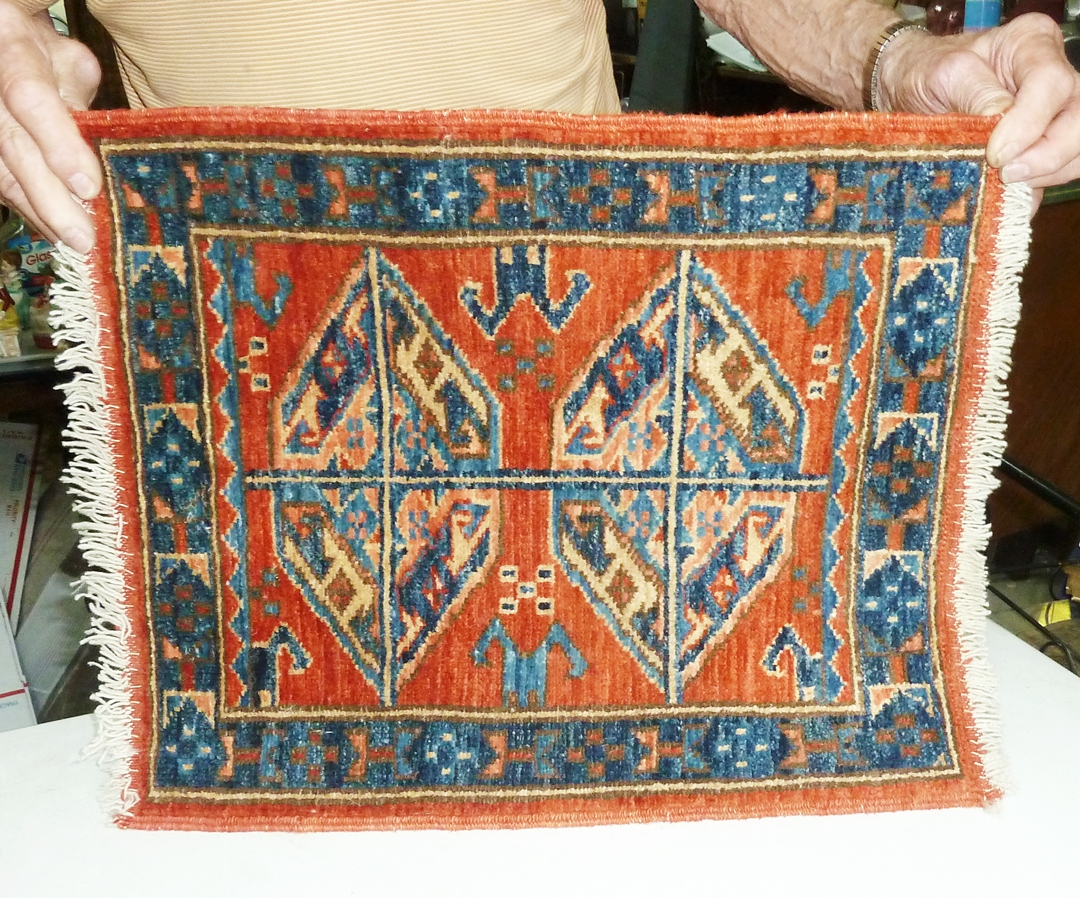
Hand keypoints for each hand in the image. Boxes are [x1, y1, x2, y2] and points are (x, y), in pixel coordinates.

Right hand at [0, 3, 100, 251]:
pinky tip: (54, 232)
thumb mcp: (70, 62)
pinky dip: (28, 210)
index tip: (88, 187)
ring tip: (73, 244)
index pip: (31, 100)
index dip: (59, 145)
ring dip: (39, 213)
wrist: (1, 43)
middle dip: (50, 199)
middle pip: (13, 148)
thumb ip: (83, 99)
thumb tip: (103, 143)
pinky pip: (0, 183)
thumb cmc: (45, 56)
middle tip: (83, 238)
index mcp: (13, 53)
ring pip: (1, 173)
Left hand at [878, 13, 1079, 209]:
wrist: (907, 92)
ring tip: (1003, 184)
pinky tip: (1004, 198)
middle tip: (1007, 175)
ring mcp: (1051, 115)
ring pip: (1075, 151)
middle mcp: (1051, 78)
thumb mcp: (942, 74)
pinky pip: (1054, 174)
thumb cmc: (926, 74)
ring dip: (1044, 175)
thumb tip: (1000, 120)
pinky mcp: (1038, 148)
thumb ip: (974, 94)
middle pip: (1077, 120)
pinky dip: (1033, 191)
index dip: (1030, 123)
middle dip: (1048, 155)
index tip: (997, 153)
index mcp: (1031, 45)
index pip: (1051, 83)